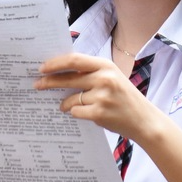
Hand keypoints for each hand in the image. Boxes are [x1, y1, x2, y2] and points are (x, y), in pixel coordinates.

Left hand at [34, 53, 154, 139]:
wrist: (144, 120)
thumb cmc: (124, 98)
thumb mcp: (111, 77)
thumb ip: (89, 73)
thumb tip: (58, 72)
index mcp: (106, 65)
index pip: (74, 60)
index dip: (55, 63)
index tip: (42, 67)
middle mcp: (104, 78)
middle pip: (68, 78)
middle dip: (49, 82)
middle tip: (37, 84)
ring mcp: (102, 96)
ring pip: (71, 98)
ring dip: (64, 103)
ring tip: (64, 106)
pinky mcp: (99, 113)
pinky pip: (76, 112)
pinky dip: (75, 113)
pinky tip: (85, 114)